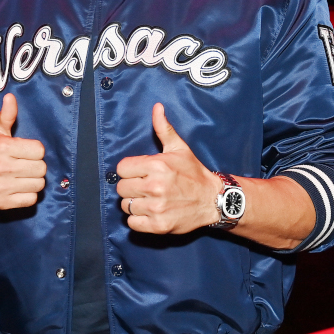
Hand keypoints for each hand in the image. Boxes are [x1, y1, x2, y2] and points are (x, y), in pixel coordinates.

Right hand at [0, 93, 46, 209]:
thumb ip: (6, 115)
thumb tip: (11, 97)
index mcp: (2, 147)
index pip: (39, 150)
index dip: (34, 150)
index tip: (25, 151)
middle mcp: (2, 167)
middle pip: (41, 168)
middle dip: (36, 166)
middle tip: (25, 164)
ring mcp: (2, 186)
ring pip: (39, 184)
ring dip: (34, 180)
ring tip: (22, 176)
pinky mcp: (3, 202)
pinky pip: (31, 199)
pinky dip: (28, 195)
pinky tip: (19, 187)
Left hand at [116, 103, 220, 233]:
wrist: (213, 200)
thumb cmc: (194, 173)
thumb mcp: (179, 148)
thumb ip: (164, 128)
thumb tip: (157, 107)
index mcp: (157, 165)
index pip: (121, 169)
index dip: (129, 171)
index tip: (140, 173)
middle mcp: (155, 186)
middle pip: (121, 188)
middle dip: (131, 187)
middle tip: (145, 187)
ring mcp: (156, 207)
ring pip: (126, 206)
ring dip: (135, 204)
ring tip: (149, 200)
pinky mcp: (158, 225)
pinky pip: (132, 224)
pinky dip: (138, 220)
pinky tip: (150, 212)